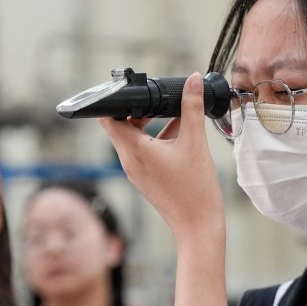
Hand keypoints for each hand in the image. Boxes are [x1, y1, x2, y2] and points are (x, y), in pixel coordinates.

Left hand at [99, 73, 225, 243]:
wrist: (198, 226)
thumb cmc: (196, 189)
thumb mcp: (196, 142)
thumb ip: (192, 107)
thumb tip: (193, 80)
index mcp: (134, 150)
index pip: (108, 119)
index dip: (115, 101)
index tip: (131, 90)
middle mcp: (129, 161)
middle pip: (119, 127)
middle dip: (135, 110)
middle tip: (154, 99)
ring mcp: (135, 172)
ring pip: (131, 139)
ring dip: (146, 124)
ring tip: (169, 115)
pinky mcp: (144, 179)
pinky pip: (141, 152)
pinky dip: (153, 139)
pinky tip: (177, 134)